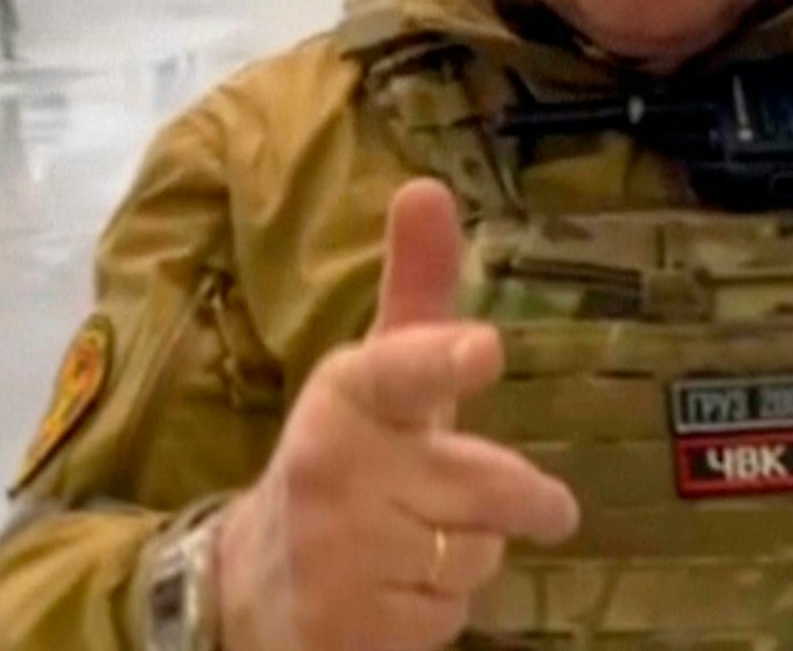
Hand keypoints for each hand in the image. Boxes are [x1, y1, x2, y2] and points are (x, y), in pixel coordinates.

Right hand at [216, 179, 579, 650]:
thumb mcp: (380, 373)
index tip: (484, 348)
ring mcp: (335, 555)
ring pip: (477, 557)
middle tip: (539, 505)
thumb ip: (418, 290)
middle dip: (522, 501)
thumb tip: (427, 186)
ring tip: (421, 540)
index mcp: (347, 395)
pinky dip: (441, 609)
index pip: (400, 370)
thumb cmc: (349, 455)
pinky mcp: (345, 628)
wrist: (253, 581)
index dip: (444, 359)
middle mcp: (333, 468)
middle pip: (488, 488)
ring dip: (473, 555)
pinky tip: (398, 590)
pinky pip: (449, 619)